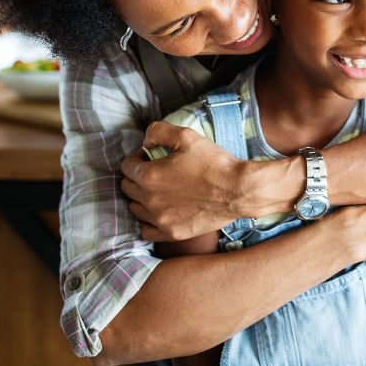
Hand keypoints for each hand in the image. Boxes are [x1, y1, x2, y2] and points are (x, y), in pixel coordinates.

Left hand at [121, 121, 253, 241]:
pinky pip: (146, 230)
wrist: (238, 190)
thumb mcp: (186, 136)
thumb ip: (158, 131)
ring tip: (157, 190)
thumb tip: (145, 141)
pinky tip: (159, 211)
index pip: (127, 166)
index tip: (150, 156)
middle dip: (136, 177)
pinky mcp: (172, 233)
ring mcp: (160, 219)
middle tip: (154, 171)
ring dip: (140, 197)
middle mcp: (150, 200)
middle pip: (127, 188)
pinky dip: (147, 220)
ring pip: (134, 209)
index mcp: (149, 176)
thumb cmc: (214, 162)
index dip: (137, 158)